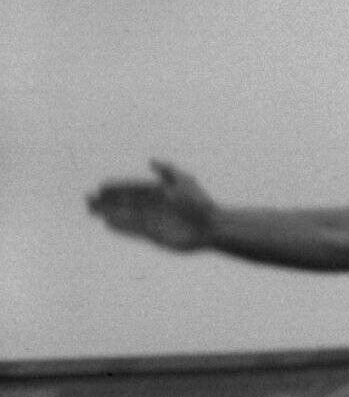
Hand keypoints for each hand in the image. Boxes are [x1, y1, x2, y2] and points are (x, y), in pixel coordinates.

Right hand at [88, 162, 219, 253]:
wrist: (212, 226)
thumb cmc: (201, 203)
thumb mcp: (185, 182)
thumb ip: (168, 172)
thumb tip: (151, 161)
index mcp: (158, 193)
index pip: (132, 189)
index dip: (117, 188)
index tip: (101, 187)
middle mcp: (153, 207)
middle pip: (125, 203)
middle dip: (107, 201)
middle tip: (88, 199)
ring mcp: (152, 221)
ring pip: (125, 216)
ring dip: (108, 213)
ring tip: (91, 211)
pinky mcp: (154, 235)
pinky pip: (132, 230)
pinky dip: (120, 227)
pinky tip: (107, 224)